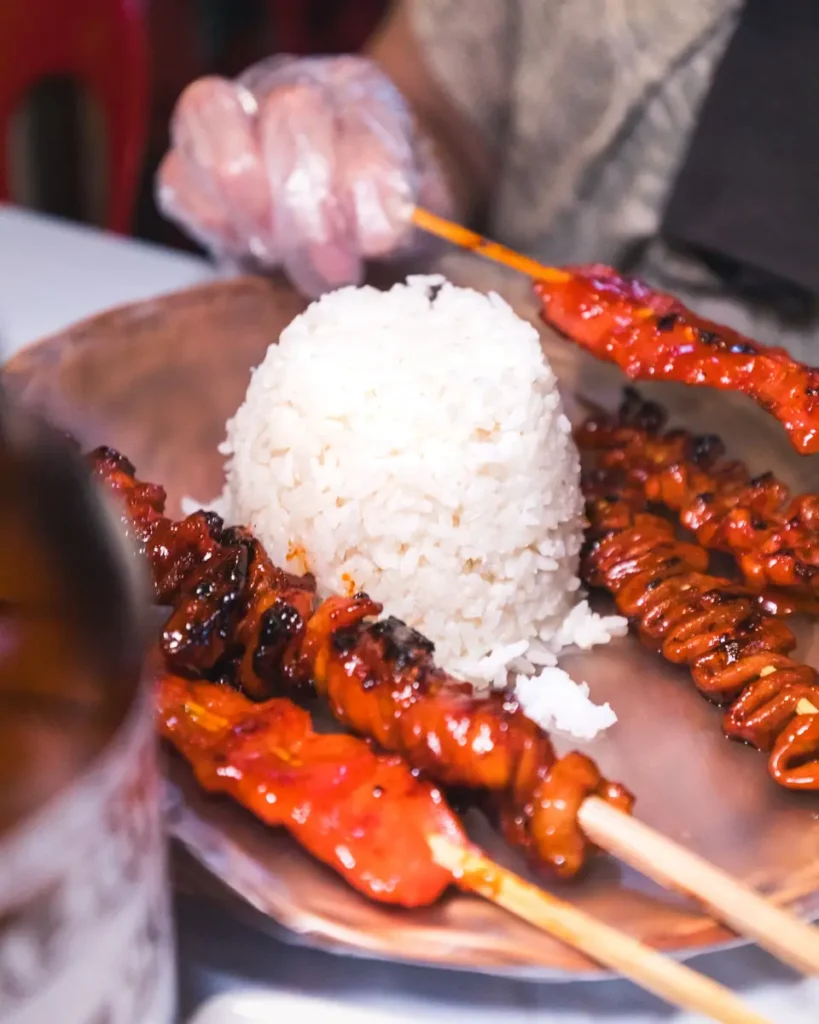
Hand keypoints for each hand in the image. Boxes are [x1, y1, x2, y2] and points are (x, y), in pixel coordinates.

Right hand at [156, 55, 450, 296]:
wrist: (342, 234)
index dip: (366, 182)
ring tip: (281, 254)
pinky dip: (212, 220)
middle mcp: (294, 87)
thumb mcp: (418, 224)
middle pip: (292, 113)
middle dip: (312, 208)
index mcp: (363, 94)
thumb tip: (380, 230)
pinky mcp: (187, 164)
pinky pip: (179, 177)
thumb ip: (404, 220)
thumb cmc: (382, 226)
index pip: (363, 120)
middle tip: (333, 270)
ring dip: (251, 203)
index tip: (379, 241)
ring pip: (215, 119)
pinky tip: (249, 248)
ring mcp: (233, 116)